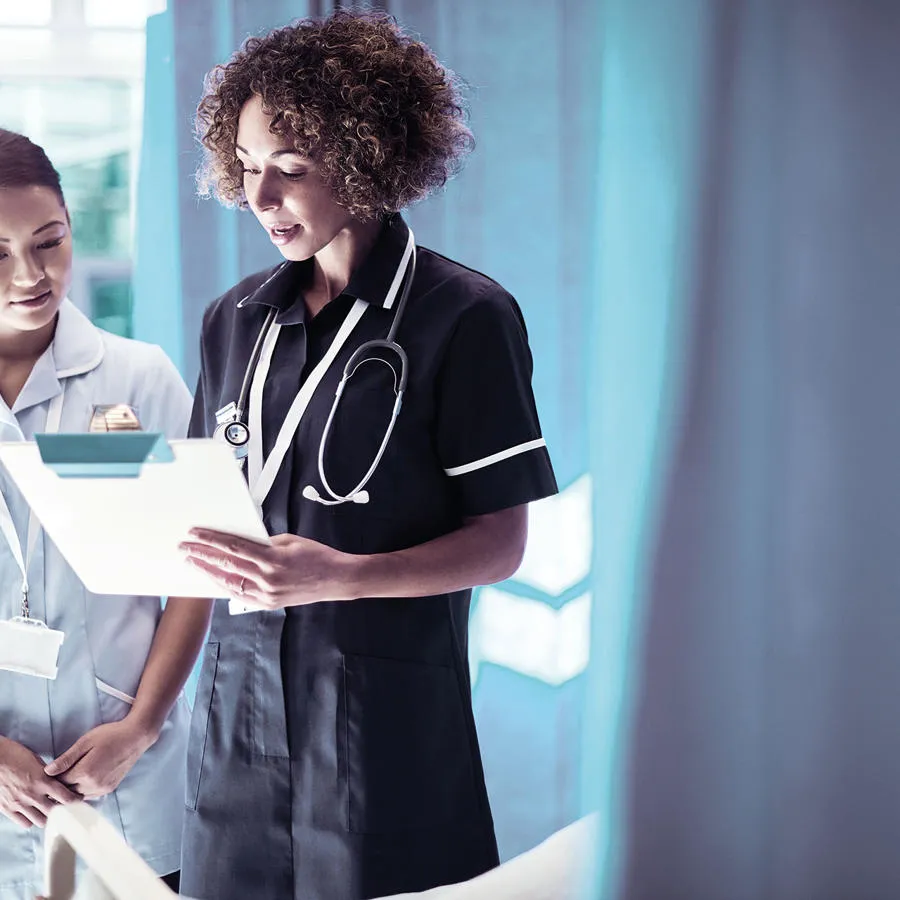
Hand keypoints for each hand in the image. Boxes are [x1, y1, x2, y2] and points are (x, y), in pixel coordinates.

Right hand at [0, 737, 79, 828]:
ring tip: (49, 811)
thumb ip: (47, 773)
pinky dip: (30, 820)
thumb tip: (57, 779)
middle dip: (62, 810)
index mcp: (42, 781)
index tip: (79, 800)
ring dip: (47, 817)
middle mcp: (32, 795)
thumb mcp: (36, 760)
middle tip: (65, 807)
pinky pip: (23, 823)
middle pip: (54, 812)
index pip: (66, 797)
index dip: (75, 800)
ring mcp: (19, 804)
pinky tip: (34, 813)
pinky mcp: (7, 809)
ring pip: (40, 821)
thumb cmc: (13, 754)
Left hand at [43, 719, 155, 800]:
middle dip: (61, 784)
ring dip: (72, 788)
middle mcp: (93, 785)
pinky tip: (84, 778)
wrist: (136, 737)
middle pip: (67, 792)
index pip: (60, 782)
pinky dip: (83, 789)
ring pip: (78, 796)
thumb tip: (48, 771)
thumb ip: (66, 758)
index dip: (53, 777)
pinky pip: (89, 795)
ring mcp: (102, 788)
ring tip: (71, 775)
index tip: (50, 770)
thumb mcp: (86, 741)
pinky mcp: (109, 788)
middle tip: (60, 772)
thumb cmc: (111, 734)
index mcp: (85, 772)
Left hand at [180, 528, 355, 608]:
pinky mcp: (268, 603)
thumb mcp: (290, 540)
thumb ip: (264, 543)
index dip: (211, 540)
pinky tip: (213, 579)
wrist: (337, 579)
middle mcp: (267, 579)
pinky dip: (224, 586)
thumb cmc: (318, 557)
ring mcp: (267, 594)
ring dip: (208, 572)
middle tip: (184, 548)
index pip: (233, 547)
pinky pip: (239, 595)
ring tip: (192, 563)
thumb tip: (242, 542)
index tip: (195, 534)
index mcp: (273, 559)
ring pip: (228, 582)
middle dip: (202, 555)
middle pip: (226, 565)